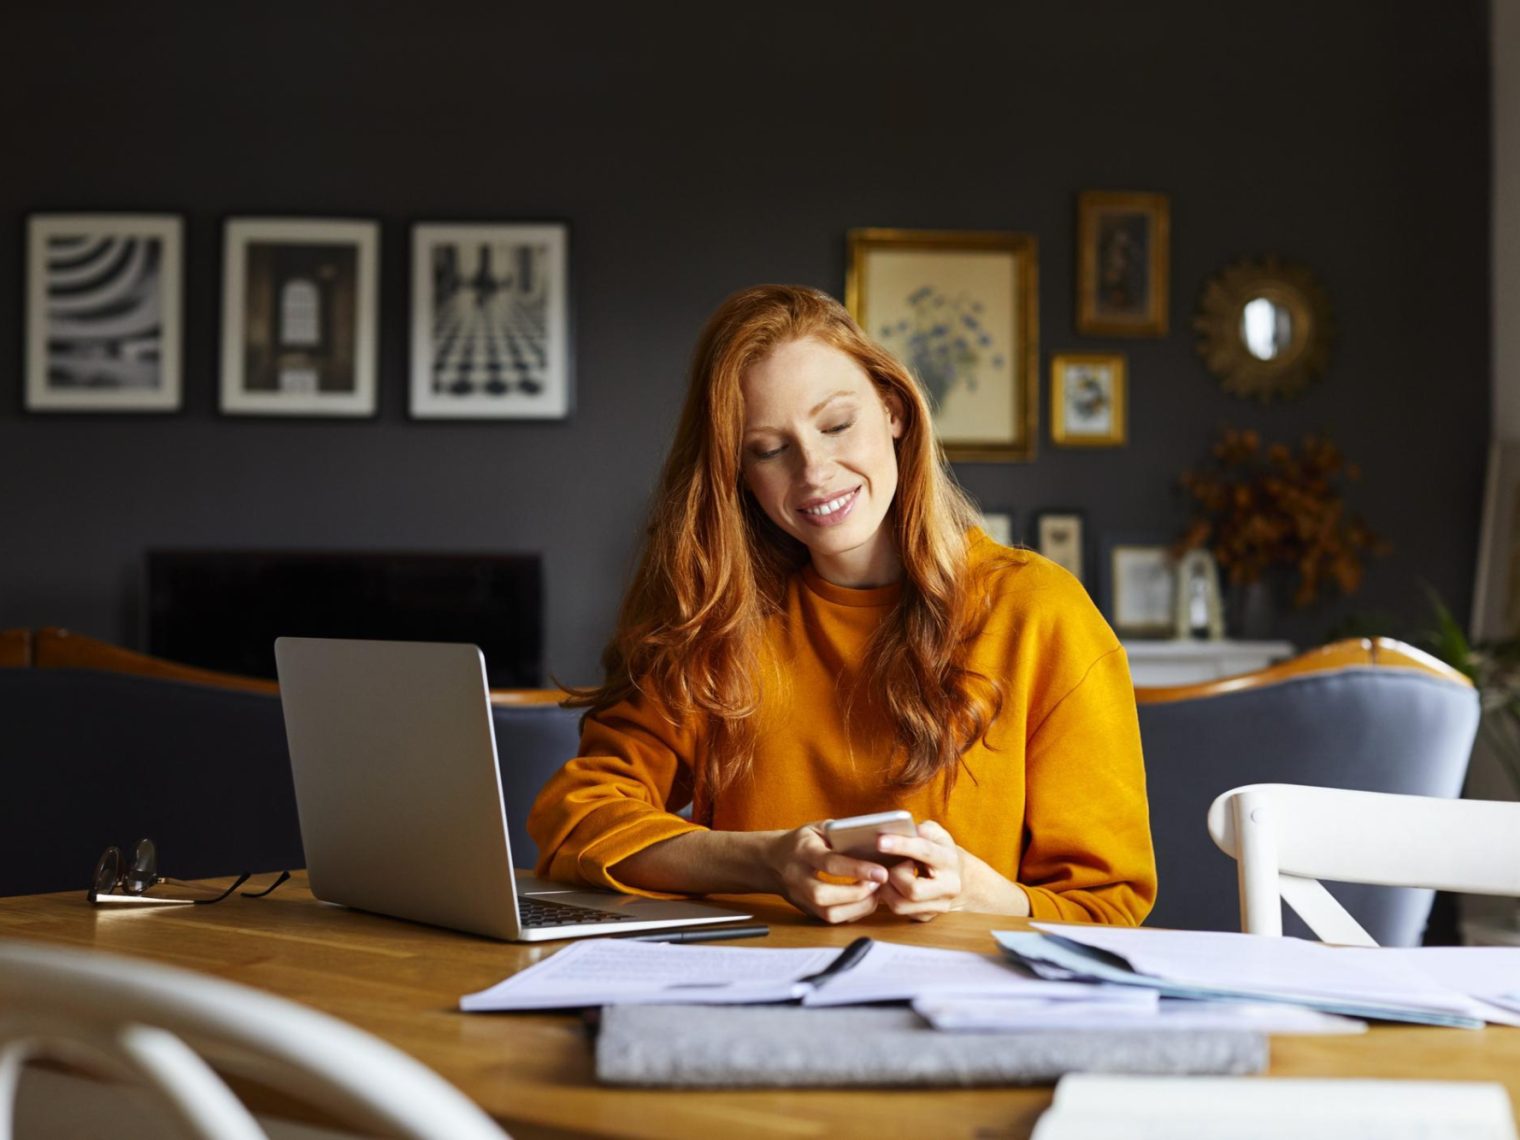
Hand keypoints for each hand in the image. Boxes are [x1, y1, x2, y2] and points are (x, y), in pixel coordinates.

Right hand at [764, 822, 888, 923]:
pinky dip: (852, 912)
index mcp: (802, 851)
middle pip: (824, 895)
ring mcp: (800, 897)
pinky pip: (831, 919)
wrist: (771, 861)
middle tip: (878, 884)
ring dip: (857, 907)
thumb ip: (840, 833)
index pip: (830, 863)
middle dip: (857, 893)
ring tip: (874, 893)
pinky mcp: (806, 911)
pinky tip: (864, 900)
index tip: (881, 872)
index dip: (857, 869)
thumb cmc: (801, 842)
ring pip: (827, 913)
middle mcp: (797, 877)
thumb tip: (874, 840)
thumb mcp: (817, 828)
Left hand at [873, 820, 967, 921]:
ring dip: (887, 888)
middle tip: (889, 865)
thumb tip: (901, 828)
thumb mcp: (936, 834)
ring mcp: (939, 905)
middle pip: (913, 890)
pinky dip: (888, 897)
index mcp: (949, 860)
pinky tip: (890, 885)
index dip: (901, 845)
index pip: (924, 851)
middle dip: (894, 876)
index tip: (880, 841)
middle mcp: (949, 887)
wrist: (959, 877)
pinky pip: (900, 911)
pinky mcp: (927, 916)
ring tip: (888, 874)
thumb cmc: (940, 851)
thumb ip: (921, 830)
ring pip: (901, 905)